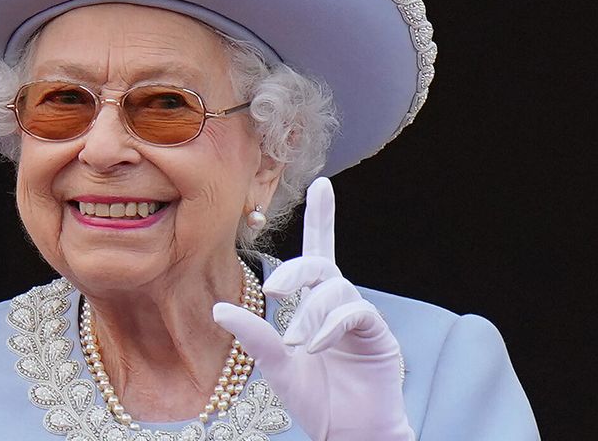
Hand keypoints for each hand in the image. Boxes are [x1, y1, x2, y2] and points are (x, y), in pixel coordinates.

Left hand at [214, 178, 412, 440]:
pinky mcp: (379, 336)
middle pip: (320, 263)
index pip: (318, 252)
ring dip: (311, 313)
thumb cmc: (316, 401)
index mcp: (316, 305)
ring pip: (336, 288)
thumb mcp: (276, 367)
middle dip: (296, 270)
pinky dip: (331, 324)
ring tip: (299, 345)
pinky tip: (315, 344)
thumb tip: (218, 308)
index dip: (322, 218)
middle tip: (273, 290)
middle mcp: (339, 304)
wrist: (348, 434)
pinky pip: (355, 312)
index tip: (323, 182)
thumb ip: (254, 337)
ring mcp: (361, 319)